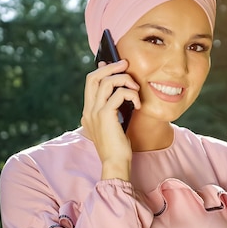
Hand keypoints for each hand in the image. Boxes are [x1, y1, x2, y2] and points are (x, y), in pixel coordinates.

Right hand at [81, 60, 140, 180]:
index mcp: (88, 111)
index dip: (102, 70)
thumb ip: (114, 108)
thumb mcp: (114, 124)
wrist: (115, 164)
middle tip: (126, 64)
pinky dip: (131, 94)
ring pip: (107, 82)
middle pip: (94, 77)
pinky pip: (119, 94)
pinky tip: (138, 104)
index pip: (90, 82)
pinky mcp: (105, 115)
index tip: (116, 64)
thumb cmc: (118, 146)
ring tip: (136, 88)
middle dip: (111, 67)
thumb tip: (121, 92)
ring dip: (125, 80)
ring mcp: (95, 112)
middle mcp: (88, 110)